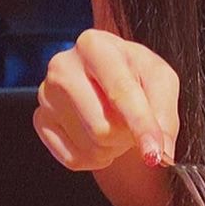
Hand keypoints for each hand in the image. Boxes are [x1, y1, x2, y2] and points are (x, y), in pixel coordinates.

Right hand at [34, 29, 179, 170]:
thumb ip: (164, 113)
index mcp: (94, 45)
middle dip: (126, 134)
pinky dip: (93, 157)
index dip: (141, 126)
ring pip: (91, 146)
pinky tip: (95, 134)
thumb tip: (160, 151)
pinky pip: (73, 159)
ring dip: (112, 146)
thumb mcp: (160, 80)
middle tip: (131, 121)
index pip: (120, 92)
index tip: (154, 153)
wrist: (107, 78)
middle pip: (102, 127)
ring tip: (114, 123)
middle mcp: (63, 66)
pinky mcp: (40, 120)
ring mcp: (46, 94)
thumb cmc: (135, 74)